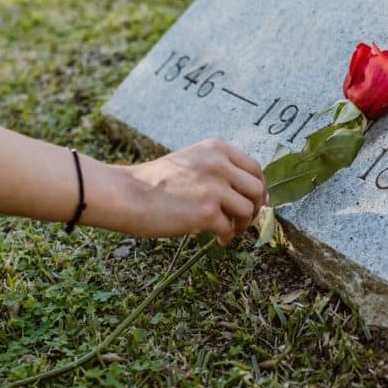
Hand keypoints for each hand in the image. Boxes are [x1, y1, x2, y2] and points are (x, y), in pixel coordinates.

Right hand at [119, 139, 267, 244]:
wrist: (127, 194)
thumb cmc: (155, 182)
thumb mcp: (191, 161)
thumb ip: (218, 170)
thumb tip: (248, 192)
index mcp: (216, 149)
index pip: (254, 167)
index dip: (259, 188)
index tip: (258, 201)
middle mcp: (219, 165)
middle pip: (256, 189)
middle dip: (255, 208)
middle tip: (245, 221)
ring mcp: (214, 188)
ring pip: (248, 210)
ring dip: (242, 225)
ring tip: (230, 231)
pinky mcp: (207, 213)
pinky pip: (230, 228)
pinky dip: (227, 236)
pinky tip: (218, 239)